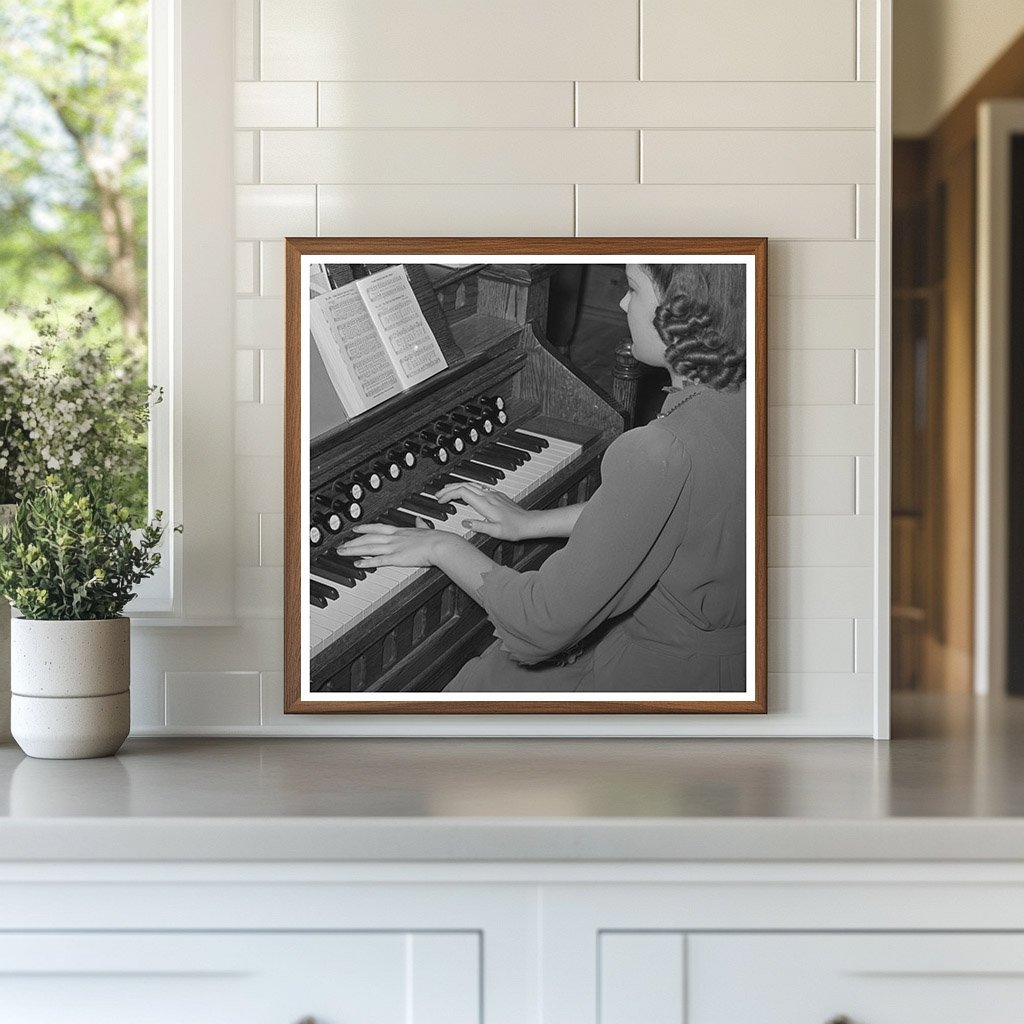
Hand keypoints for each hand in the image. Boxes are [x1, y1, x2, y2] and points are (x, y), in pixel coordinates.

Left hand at [337, 522, 459, 567]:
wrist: (440, 544)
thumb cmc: (436, 538)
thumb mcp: (425, 528)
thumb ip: (420, 525)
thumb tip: (420, 521)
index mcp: (400, 531)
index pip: (378, 528)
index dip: (365, 528)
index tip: (355, 529)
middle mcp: (394, 538)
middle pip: (368, 538)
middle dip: (353, 541)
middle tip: (341, 544)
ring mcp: (394, 548)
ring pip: (368, 548)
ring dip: (353, 550)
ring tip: (342, 552)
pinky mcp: (396, 558)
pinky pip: (378, 560)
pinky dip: (366, 562)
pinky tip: (357, 563)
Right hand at [433, 482, 532, 540]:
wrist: (529, 523)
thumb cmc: (514, 528)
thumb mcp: (495, 532)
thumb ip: (479, 526)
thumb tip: (465, 522)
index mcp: (485, 504)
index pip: (462, 492)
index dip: (449, 494)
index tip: (441, 500)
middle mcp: (488, 496)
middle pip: (464, 485)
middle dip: (449, 488)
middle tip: (438, 494)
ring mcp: (493, 494)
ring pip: (471, 484)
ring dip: (457, 486)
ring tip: (447, 492)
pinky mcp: (497, 495)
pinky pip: (478, 487)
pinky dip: (467, 488)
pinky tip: (465, 492)